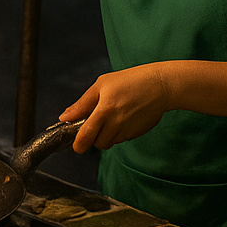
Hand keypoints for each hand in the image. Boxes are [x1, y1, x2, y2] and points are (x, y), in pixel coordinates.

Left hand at [60, 63, 174, 152]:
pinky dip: (120, 132)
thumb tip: (65, 118)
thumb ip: (81, 104)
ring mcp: (128, 131)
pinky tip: (126, 117)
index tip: (77, 145)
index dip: (78, 144)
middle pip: (98, 143)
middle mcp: (116, 124)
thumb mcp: (101, 85)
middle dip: (94, 137)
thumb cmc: (130, 81)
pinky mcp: (137, 134)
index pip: (86, 137)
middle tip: (98, 121)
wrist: (161, 85)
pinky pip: (122, 139)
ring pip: (110, 142)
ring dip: (107, 134)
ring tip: (114, 115)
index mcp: (104, 110)